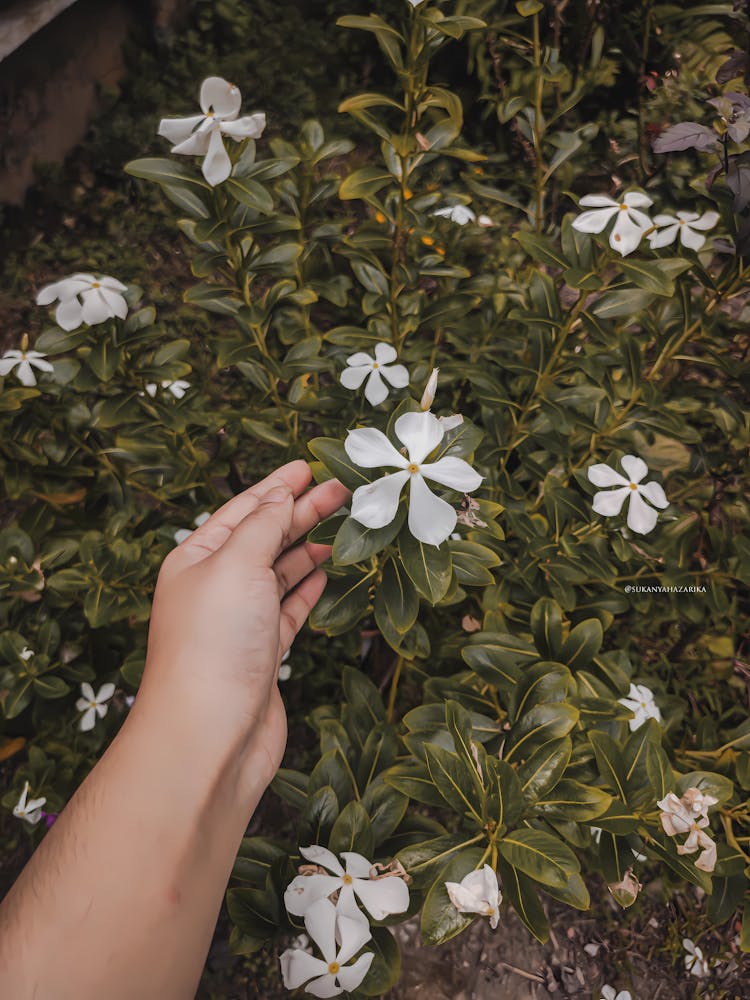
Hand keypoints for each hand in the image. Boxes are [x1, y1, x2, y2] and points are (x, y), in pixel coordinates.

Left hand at [140, 460, 348, 787]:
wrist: (210, 734)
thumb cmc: (214, 644)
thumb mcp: (236, 565)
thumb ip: (262, 525)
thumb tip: (279, 497)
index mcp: (196, 559)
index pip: (241, 510)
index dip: (275, 486)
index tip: (309, 466)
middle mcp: (215, 587)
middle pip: (264, 538)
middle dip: (302, 512)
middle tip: (343, 490)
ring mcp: (240, 622)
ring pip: (279, 573)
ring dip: (309, 547)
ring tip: (345, 524)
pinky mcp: (263, 653)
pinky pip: (289, 609)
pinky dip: (307, 588)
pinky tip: (325, 571)